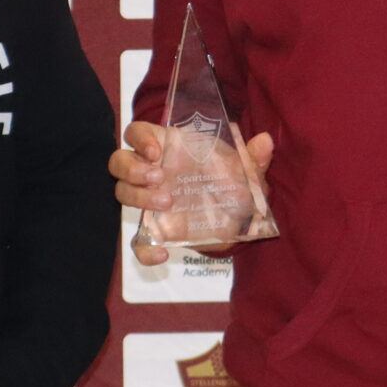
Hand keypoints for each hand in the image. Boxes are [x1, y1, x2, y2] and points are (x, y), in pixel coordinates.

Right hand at [114, 120, 273, 265]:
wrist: (239, 218)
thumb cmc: (234, 181)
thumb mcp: (247, 170)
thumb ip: (254, 157)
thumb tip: (266, 141)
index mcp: (169, 147)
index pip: (136, 133)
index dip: (139, 138)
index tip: (155, 152)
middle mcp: (152, 171)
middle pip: (120, 162)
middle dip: (132, 169)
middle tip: (159, 178)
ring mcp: (149, 200)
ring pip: (122, 192)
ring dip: (138, 197)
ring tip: (168, 203)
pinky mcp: (156, 229)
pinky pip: (138, 241)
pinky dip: (144, 250)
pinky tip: (163, 253)